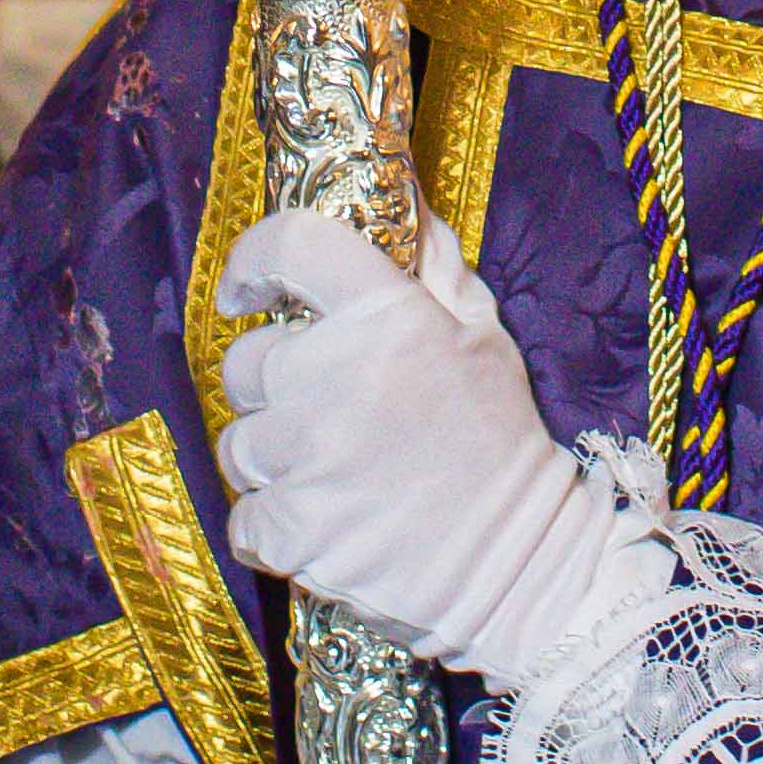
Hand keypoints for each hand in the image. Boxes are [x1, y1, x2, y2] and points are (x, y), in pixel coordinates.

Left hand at [212, 209, 659, 682]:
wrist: (522, 564)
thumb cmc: (499, 443)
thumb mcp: (482, 337)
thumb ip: (433, 266)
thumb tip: (401, 200)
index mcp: (389, 316)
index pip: (293, 245)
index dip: (256, 258)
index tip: (247, 289)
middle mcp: (338, 376)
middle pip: (247, 360)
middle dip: (276, 386)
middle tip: (329, 413)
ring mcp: (310, 455)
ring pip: (240, 442)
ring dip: (275, 459)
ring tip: (334, 475)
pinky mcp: (294, 528)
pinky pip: (244, 514)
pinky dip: (273, 526)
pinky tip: (325, 522)